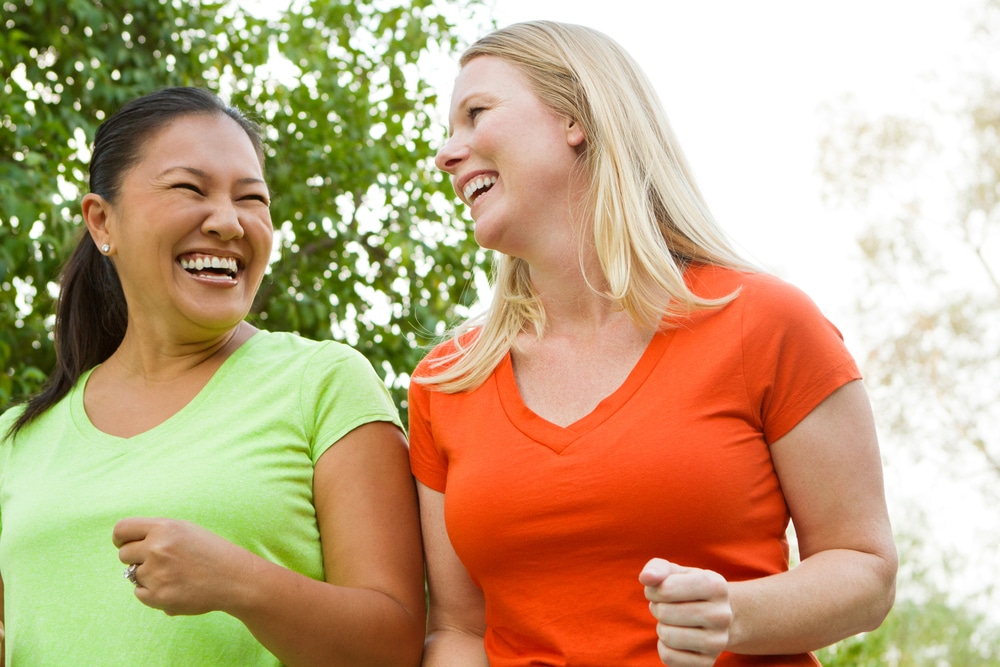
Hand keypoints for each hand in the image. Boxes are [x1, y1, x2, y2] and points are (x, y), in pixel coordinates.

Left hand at [113, 517, 251, 615]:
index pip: (122, 529)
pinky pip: (139, 593)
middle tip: (158, 562)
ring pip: (133, 574)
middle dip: (136, 558)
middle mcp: (157, 548)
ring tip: (173, 574)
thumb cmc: (211, 552)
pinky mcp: (158, 597)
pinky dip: (152, 591)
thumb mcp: (186, 530)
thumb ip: (157, 532)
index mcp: (164, 528)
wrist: (234, 578)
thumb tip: (126, 542)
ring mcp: (156, 574)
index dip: (120, 538)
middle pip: (124, 554)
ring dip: (147, 575)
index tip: (124, 544)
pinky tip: (173, 586)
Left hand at [639, 558, 731, 666]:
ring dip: (661, 627)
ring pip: (667, 636)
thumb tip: (646, 577)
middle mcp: (722, 615)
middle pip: (665, 613)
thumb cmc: (689, 590)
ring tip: (673, 622)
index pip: (666, 589)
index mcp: (716, 586)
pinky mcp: (708, 663)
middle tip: (667, 607)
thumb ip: (658, 568)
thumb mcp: (677, 572)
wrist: (717, 617)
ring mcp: (717, 642)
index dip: (654, 590)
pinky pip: (668, 657)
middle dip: (658, 608)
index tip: (661, 590)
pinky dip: (664, 647)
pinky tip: (677, 639)